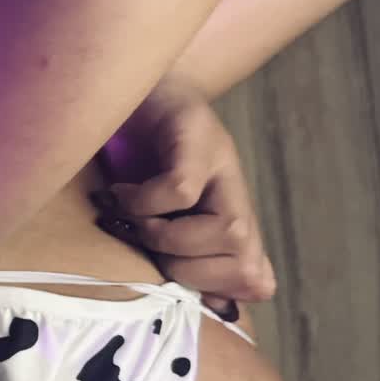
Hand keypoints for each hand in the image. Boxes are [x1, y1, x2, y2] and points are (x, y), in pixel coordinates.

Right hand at [92, 75, 276, 318]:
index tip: (170, 281)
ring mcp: (220, 158)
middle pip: (246, 258)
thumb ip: (182, 251)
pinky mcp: (193, 133)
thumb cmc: (133, 150)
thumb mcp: (156, 212)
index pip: (258, 276)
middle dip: (188, 270)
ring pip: (229, 230)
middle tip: (145, 244)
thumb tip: (218, 307)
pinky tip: (121, 191)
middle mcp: (232, 186)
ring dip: (167, 237)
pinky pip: (182, 191)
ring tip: (132, 218)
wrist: (129, 73)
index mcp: (228, 210)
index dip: (221, 291)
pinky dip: (144, 202)